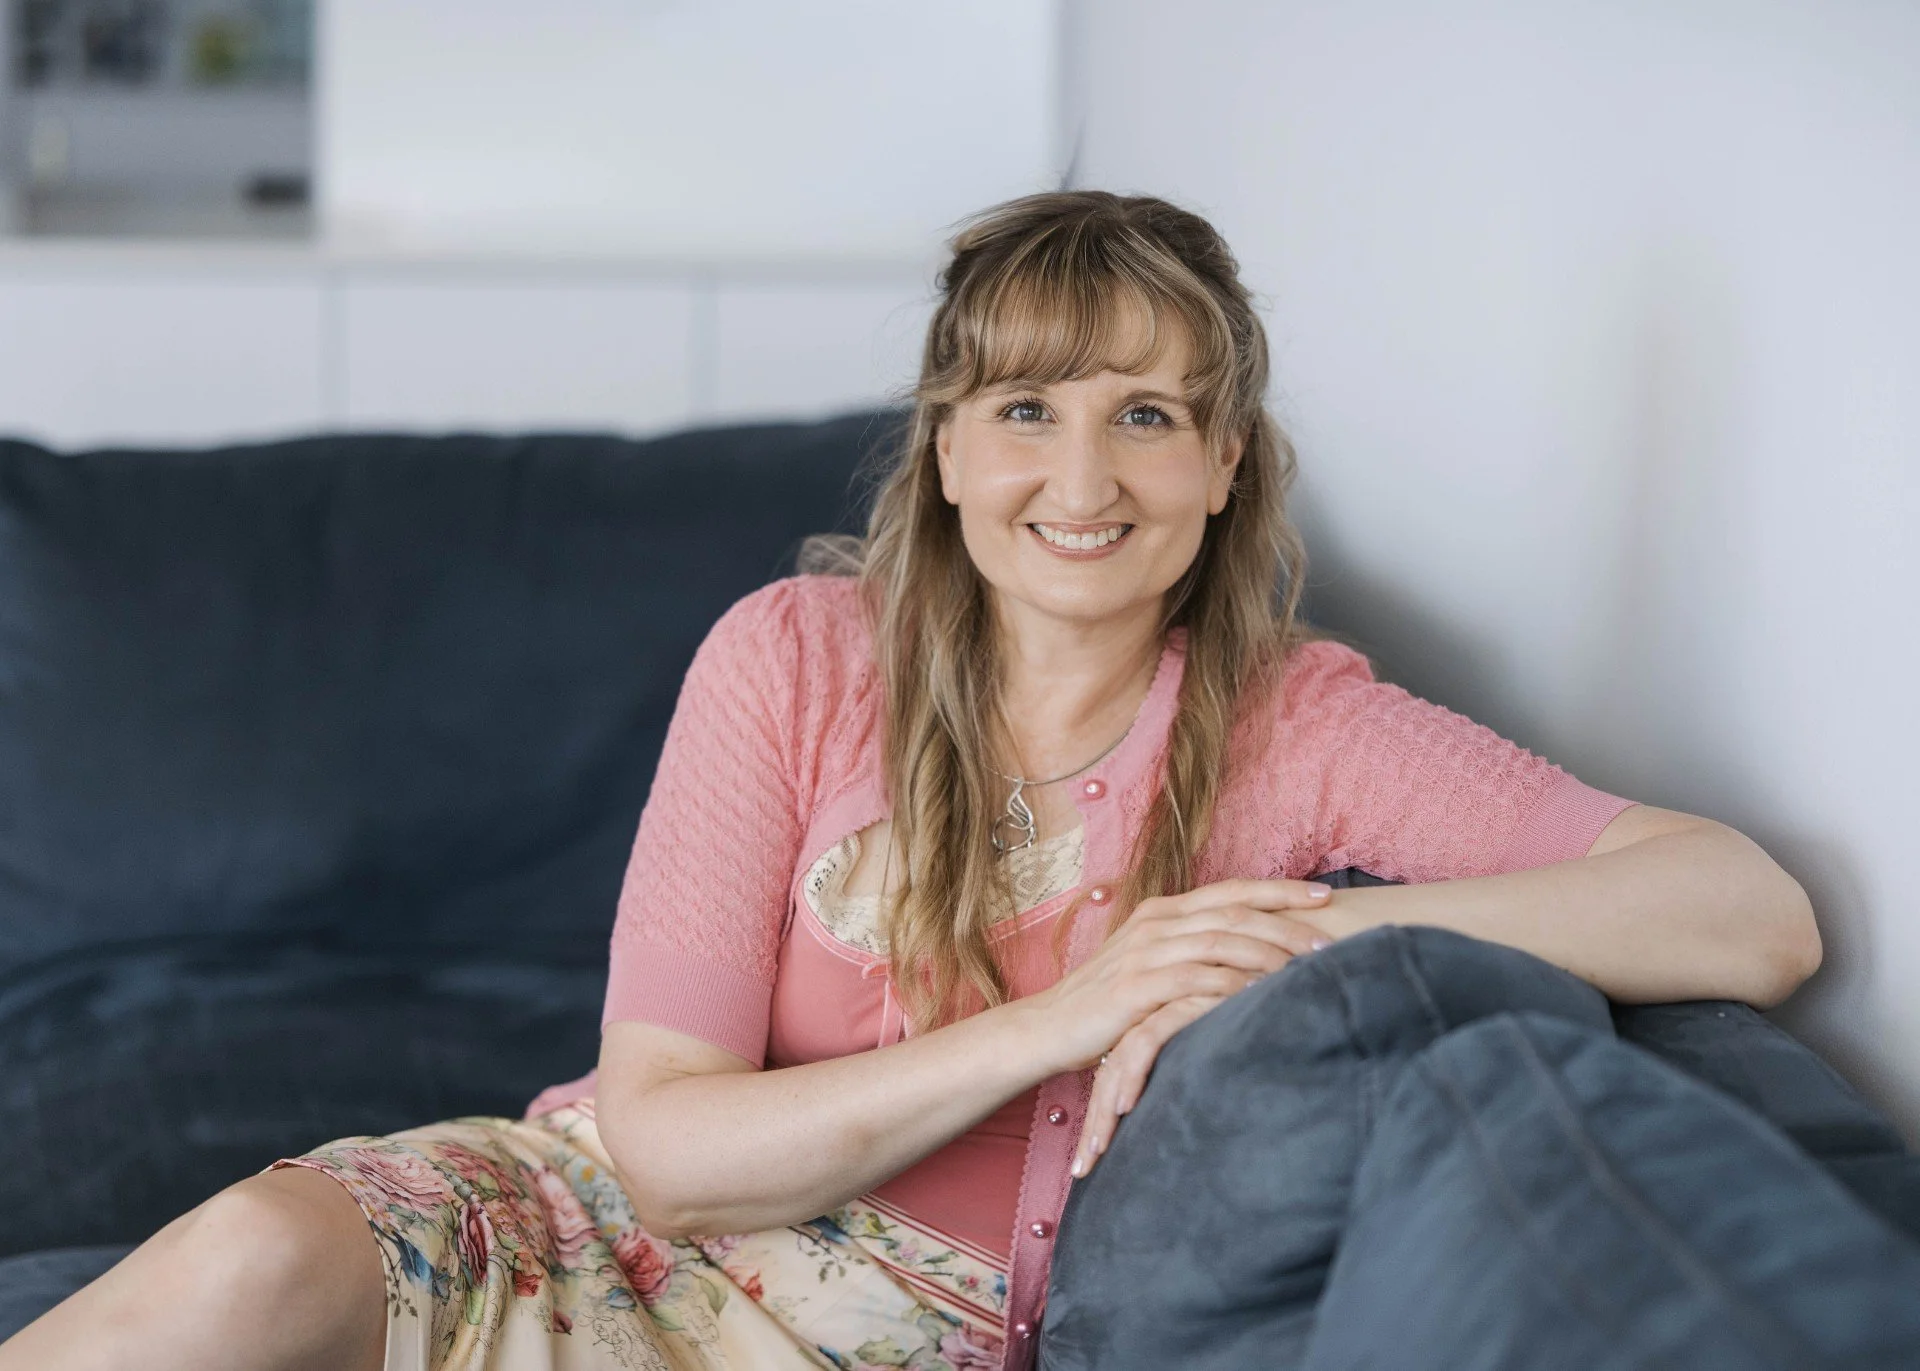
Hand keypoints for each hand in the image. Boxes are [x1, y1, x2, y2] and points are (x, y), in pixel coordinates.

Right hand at [1017, 878, 1336, 1161]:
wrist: (1048, 1027)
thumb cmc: (1107, 1005)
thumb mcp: (1151, 966)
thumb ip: (1191, 953)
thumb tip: (1249, 956)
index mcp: (1162, 911)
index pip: (1231, 890)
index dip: (1280, 890)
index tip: (1326, 895)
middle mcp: (1155, 923)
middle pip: (1233, 911)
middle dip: (1287, 923)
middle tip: (1330, 940)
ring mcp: (1144, 952)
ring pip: (1221, 942)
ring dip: (1269, 953)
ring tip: (1308, 970)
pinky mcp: (1136, 986)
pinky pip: (1197, 980)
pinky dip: (1235, 985)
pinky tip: (1263, 996)